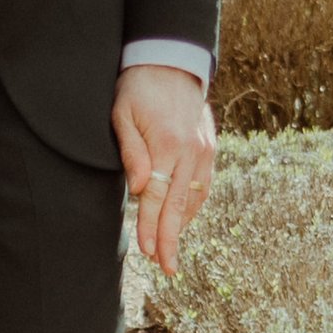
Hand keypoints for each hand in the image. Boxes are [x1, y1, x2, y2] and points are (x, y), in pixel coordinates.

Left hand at [113, 63, 214, 274]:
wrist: (170, 63)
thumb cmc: (138, 90)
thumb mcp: (123, 115)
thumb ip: (131, 152)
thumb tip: (140, 189)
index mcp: (168, 145)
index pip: (158, 197)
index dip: (153, 226)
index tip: (148, 252)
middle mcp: (191, 152)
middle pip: (179, 205)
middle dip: (171, 239)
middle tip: (167, 269)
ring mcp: (204, 151)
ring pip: (195, 198)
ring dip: (183, 226)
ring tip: (170, 252)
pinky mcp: (209, 149)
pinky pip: (203, 186)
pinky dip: (193, 206)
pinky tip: (183, 221)